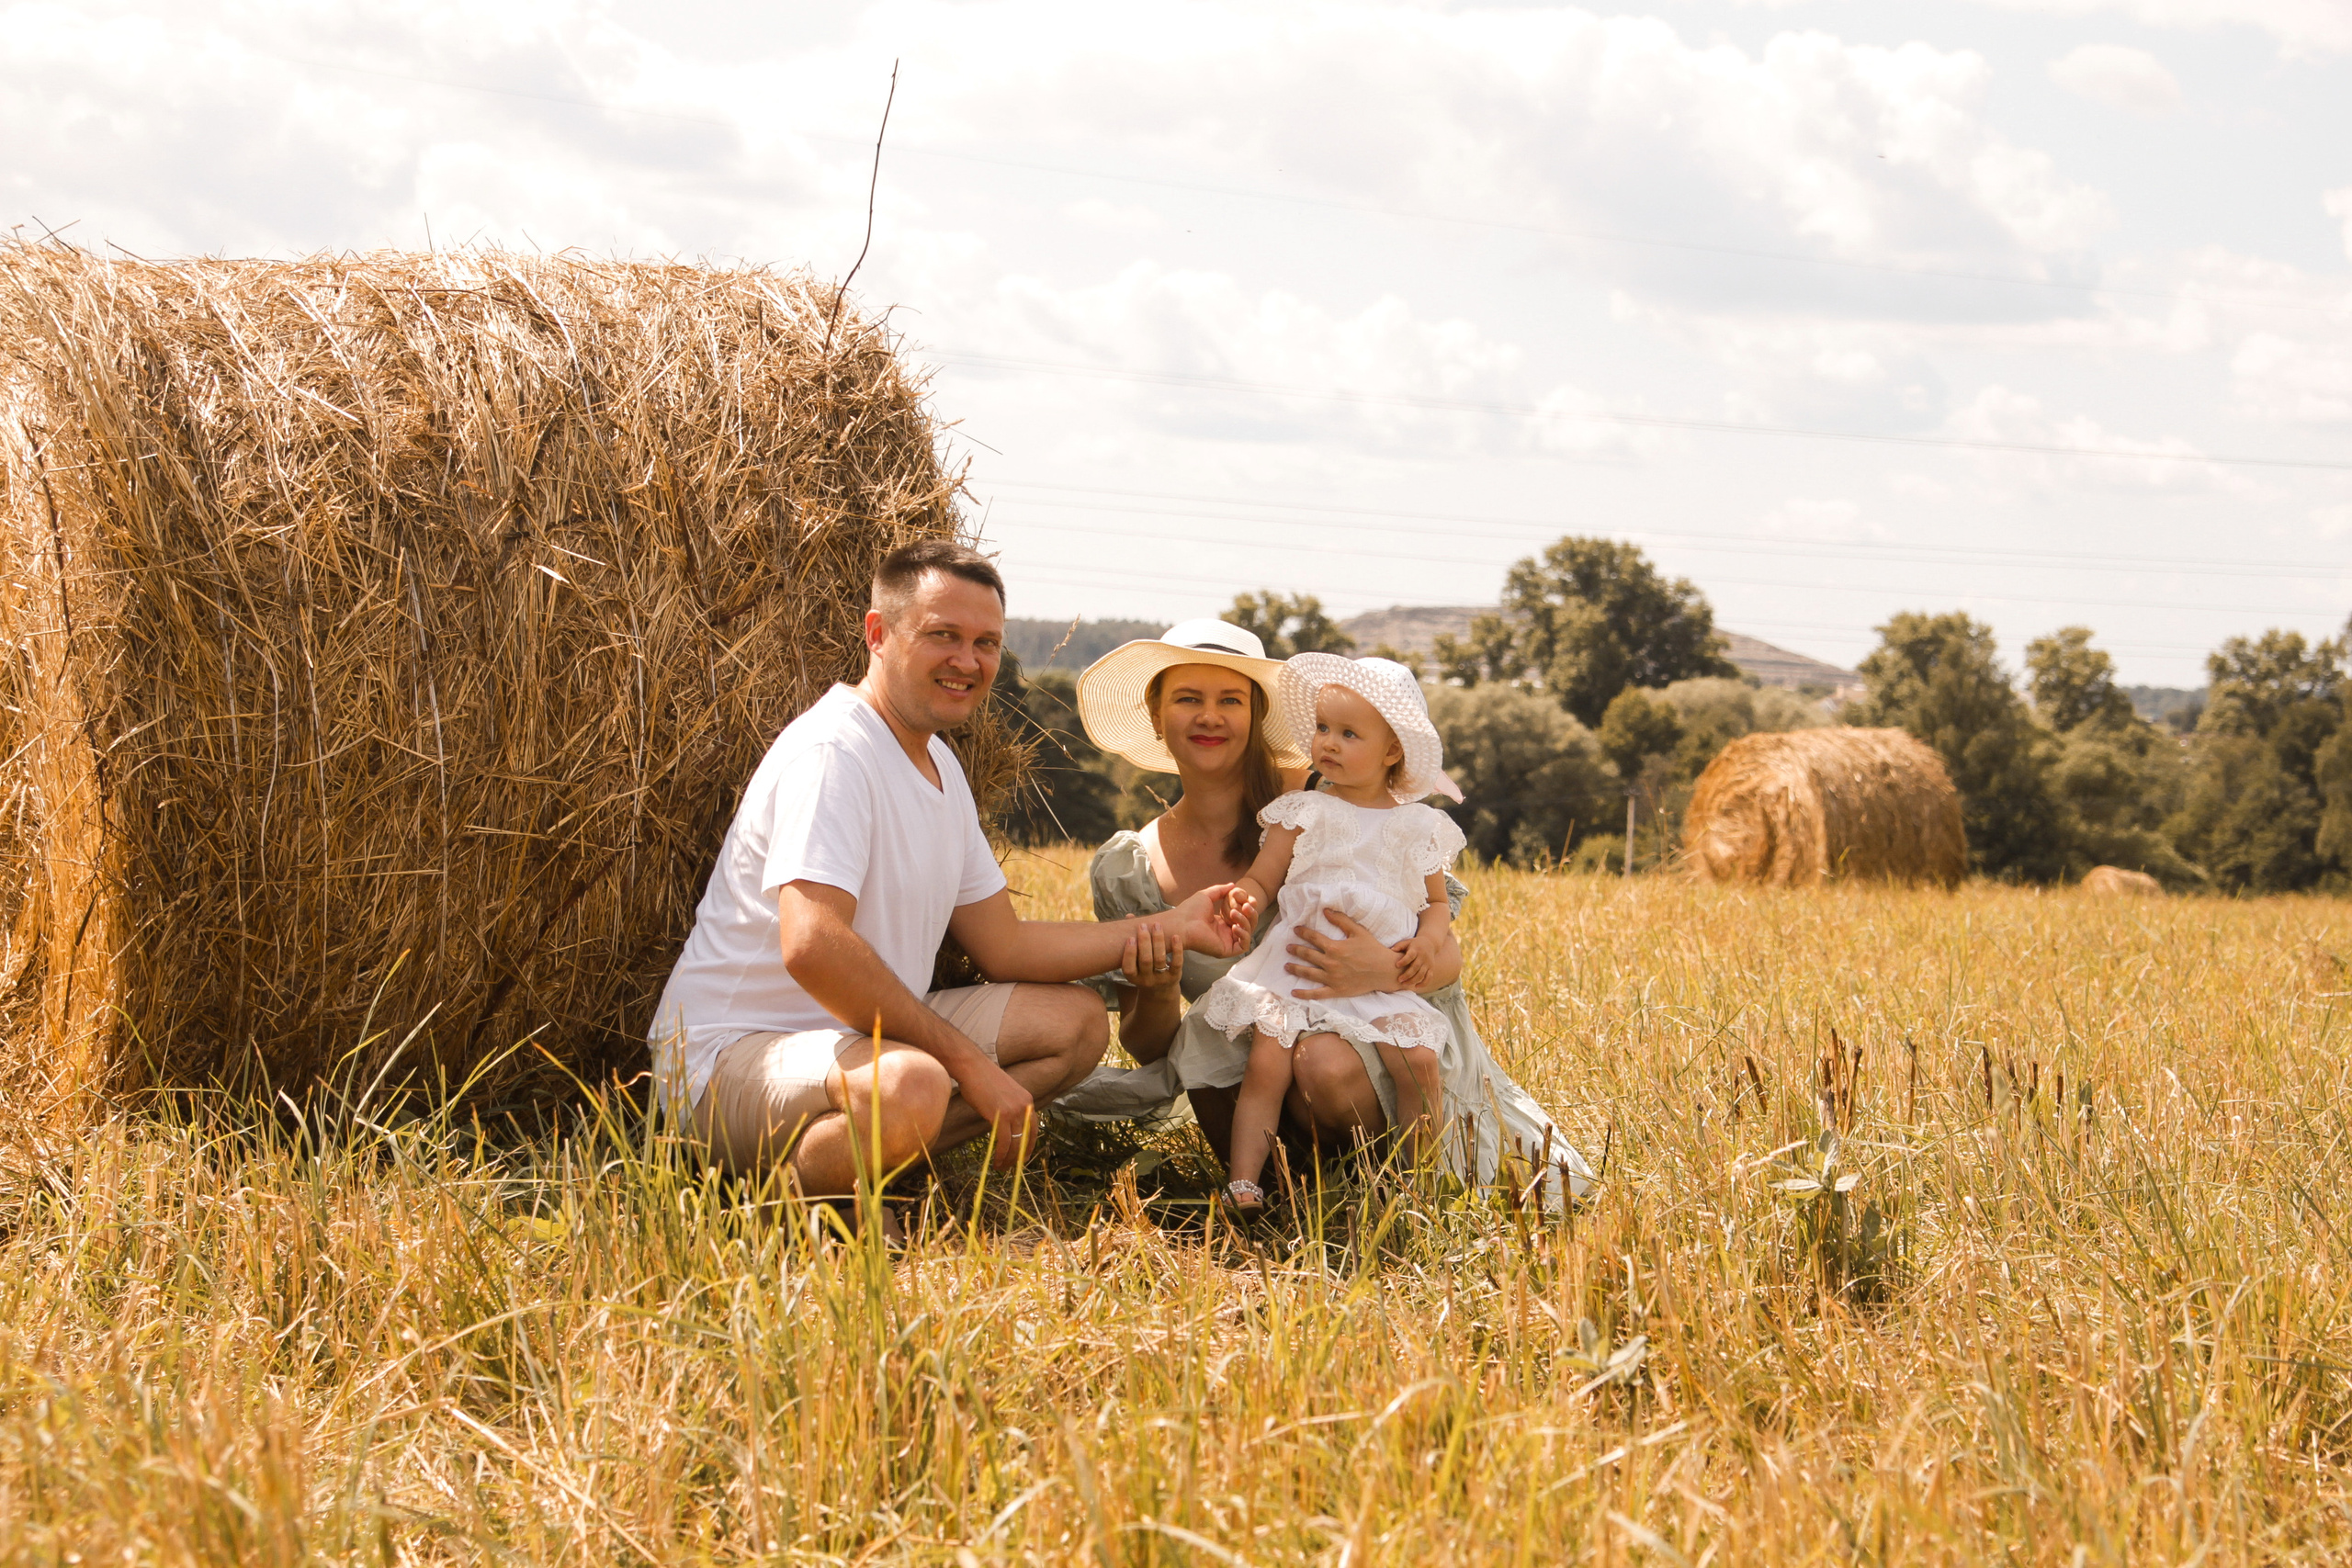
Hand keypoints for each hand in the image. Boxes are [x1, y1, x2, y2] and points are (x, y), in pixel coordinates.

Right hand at [956, 1059, 1035, 1168]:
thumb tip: (1005, 1126)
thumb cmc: (982, 1079)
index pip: (1034, 1128)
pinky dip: (1001, 1154)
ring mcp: (1015, 1110)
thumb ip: (1009, 1108)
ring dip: (1009, 1159)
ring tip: (1002, 1168)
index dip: (1030, 1144)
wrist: (972, 1067)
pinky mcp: (1002, 1115)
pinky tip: (996, 1162)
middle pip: (1027, 1137)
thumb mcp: (1003, 1093)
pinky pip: (1004, 1141)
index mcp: (1027, 1100)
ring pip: (1016, 1142)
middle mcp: (1025, 1105)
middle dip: (1020, 1155)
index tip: (1024, 1156)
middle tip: (1013, 1167)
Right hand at [1120, 920, 1184, 998]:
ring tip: (1157, 925)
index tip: (1131, 937)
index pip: (1128, 967)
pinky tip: (1176, 936)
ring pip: (1160, 959)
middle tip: (1143, 925)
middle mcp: (1146, 980)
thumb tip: (1129, 916)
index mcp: (1133, 977)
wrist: (1160, 990)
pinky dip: (1177, 949)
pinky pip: (1176, 963)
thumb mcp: (1135, 961)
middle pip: (1145, 960)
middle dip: (1144, 941)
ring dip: (1158, 940)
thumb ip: (1133, 939)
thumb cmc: (1144, 969)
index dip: (1129, 953)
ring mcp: (1161, 979)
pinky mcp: (1175, 977)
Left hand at [1170, 883, 1252, 958]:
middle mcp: (1226, 933)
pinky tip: (1234, 927)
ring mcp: (1227, 942)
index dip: (1248, 906)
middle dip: (1251, 914)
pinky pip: (1244, 946)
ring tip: (1233, 913)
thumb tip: (1233, 885)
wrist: (1181, 923)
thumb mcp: (1207, 895)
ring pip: (1248, 933)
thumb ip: (1221, 890)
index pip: (1243, 915)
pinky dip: (1244, 935)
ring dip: (1245, 921)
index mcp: (1222, 922)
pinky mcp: (1226, 950)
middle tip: (1245, 905)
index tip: (1247, 898)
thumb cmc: (1190, 910)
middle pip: (1249, 924)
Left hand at [1282, 908, 1404, 999]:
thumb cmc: (1373, 950)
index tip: (1295, 930)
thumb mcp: (1358, 931)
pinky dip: (1304, 994)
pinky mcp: (1336, 990)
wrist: (1384, 971)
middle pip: (1307, 955)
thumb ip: (1341, 920)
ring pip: (1308, 973)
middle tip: (1287, 947)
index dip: (1303, 933)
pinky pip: (1316, 993)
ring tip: (1286, 966)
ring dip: (1295, 969)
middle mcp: (1330, 963)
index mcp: (1335, 947)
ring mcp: (1332, 978)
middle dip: (1296, 950)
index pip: (1313, 938)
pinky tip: (1294, 992)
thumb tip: (1325, 910)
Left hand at [1394, 934, 1435, 991]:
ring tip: (1404, 984)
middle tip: (1399, 980)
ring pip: (1421, 974)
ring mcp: (1428, 963)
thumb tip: (1391, 950)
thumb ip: (1399, 946)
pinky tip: (1415, 986)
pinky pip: (1429, 977)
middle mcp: (1423, 957)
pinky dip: (1423, 983)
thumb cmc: (1414, 944)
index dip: (1404, 961)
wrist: (1430, 944)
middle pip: (1415, 967)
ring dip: (1413, 980)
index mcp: (1416, 950)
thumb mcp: (1407, 942)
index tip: (1396, 965)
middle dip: (1407, 974)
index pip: (1410, 956)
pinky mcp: (1431, 968)